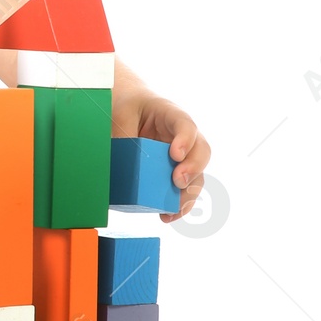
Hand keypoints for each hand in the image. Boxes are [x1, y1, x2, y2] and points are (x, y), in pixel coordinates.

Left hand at [112, 92, 210, 221]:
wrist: (129, 106)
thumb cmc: (127, 107)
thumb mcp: (121, 114)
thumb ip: (125, 134)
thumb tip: (120, 163)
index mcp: (171, 115)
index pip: (185, 124)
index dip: (185, 139)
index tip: (175, 154)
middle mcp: (184, 136)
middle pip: (200, 151)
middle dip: (192, 169)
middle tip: (177, 181)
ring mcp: (183, 154)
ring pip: (197, 174)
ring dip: (188, 194)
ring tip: (174, 209)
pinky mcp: (175, 170)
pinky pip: (184, 188)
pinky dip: (179, 203)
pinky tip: (167, 214)